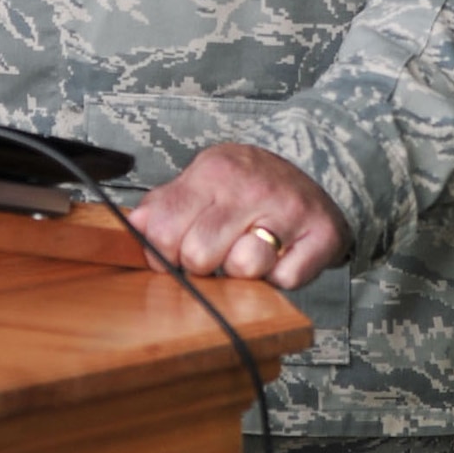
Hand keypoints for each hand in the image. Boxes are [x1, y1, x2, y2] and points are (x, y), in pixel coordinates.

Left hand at [125, 142, 351, 289]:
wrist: (313, 171)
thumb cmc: (246, 185)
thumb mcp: (202, 181)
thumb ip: (163, 205)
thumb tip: (131, 229)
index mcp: (212, 171)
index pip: (163, 229)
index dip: (161, 254)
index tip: (173, 254)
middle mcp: (250, 187)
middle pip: (199, 256)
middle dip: (201, 265)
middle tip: (216, 251)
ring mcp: (288, 210)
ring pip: (243, 269)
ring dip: (242, 271)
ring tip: (248, 249)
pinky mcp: (322, 236)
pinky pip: (285, 281)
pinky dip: (279, 277)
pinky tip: (279, 255)